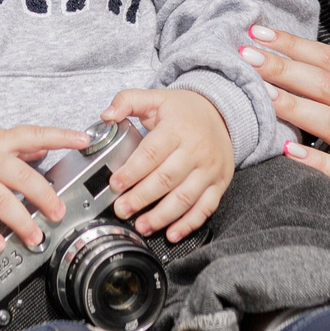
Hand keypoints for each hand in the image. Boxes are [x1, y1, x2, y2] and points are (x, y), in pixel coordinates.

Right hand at [0, 114, 90, 252]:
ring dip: (20, 221)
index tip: (82, 140)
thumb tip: (47, 147)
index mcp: (1, 142)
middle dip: (43, 196)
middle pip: (20, 176)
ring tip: (34, 237)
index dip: (61, 136)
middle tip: (58, 212)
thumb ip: (21, 145)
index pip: (35, 135)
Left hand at [101, 87, 233, 241]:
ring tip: (142, 225)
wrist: (223, 113)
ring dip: (161, 216)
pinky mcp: (220, 183)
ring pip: (185, 198)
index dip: (132, 171)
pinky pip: (205, 208)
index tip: (115, 184)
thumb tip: (106, 115)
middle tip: (122, 209)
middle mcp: (196, 150)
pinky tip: (172, 233)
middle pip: (166, 179)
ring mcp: (210, 169)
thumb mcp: (156, 98)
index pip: (152, 153)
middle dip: (141, 198)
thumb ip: (127, 101)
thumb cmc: (185, 110)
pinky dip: (189, 224)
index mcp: (177, 128)